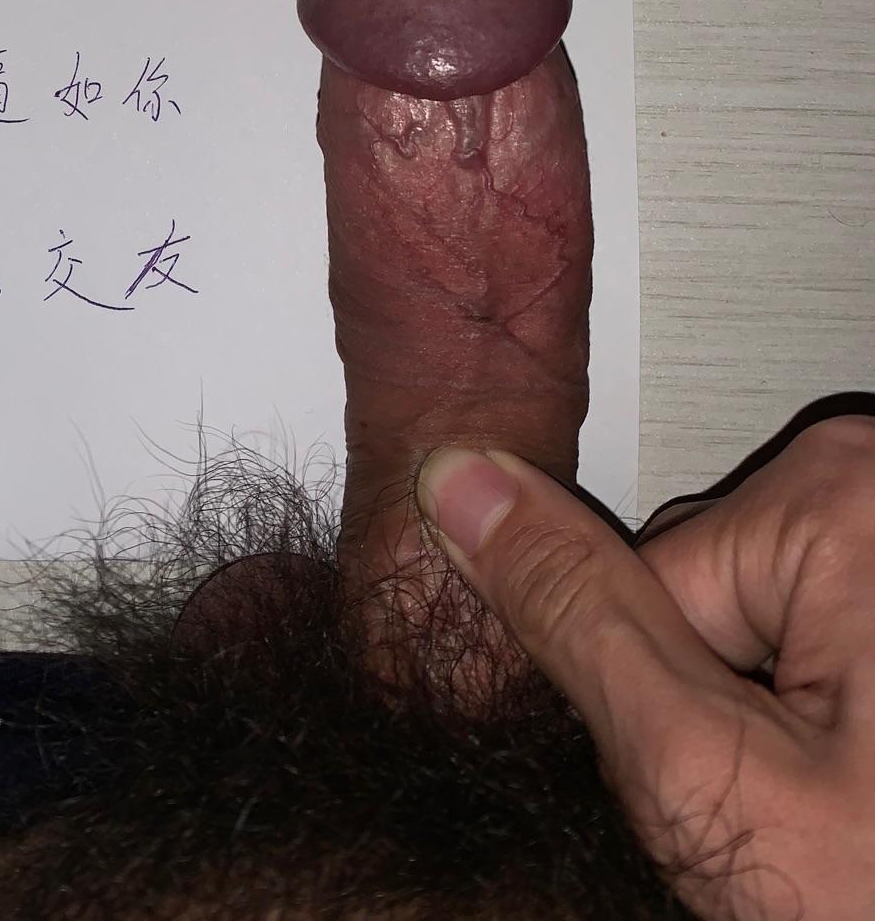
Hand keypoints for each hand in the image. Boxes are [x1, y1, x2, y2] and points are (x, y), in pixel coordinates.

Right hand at [416, 414, 874, 920]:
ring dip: (805, 717)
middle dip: (744, 703)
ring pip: (789, 618)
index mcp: (853, 493)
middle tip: (836, 812)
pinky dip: (857, 717)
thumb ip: (573, 614)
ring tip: (873, 810)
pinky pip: (848, 627)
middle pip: (726, 586)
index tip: (760, 784)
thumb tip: (463, 485)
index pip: (651, 573)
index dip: (672, 704)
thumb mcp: (712, 776)